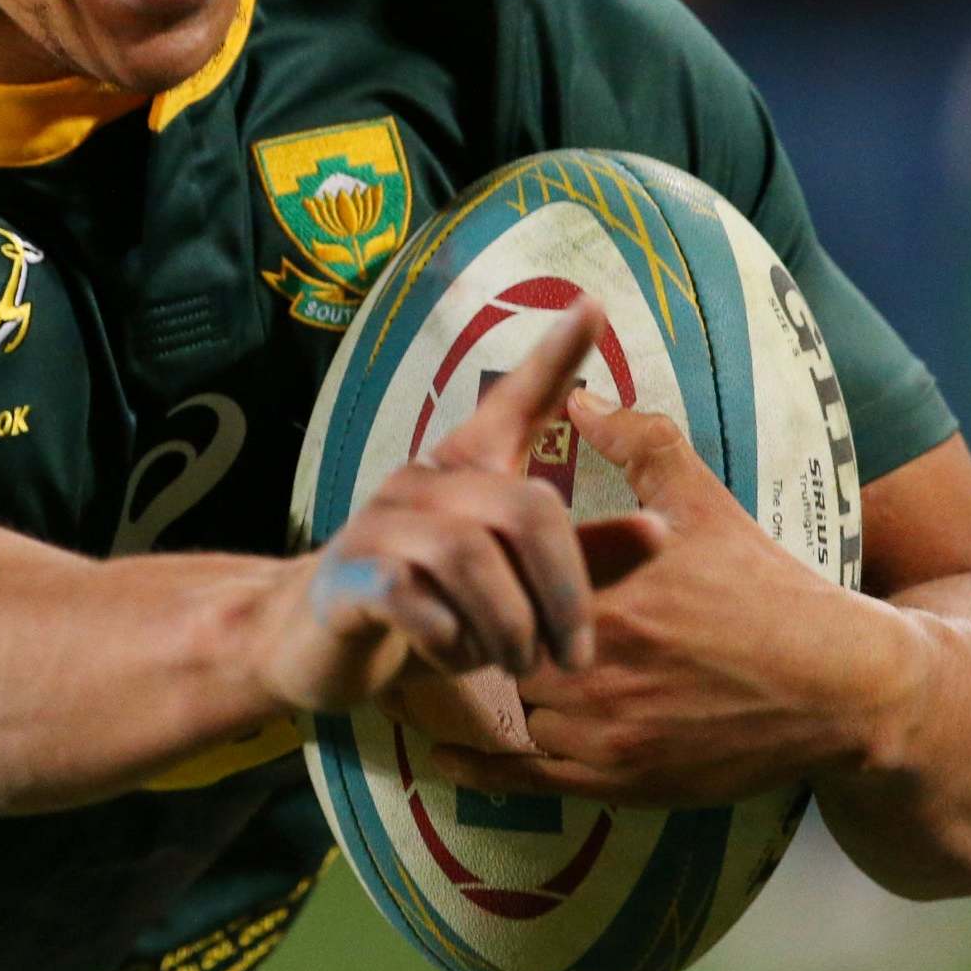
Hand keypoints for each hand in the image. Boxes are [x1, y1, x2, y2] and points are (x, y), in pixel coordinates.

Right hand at [255, 300, 607, 715]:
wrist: (309, 639)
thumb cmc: (425, 603)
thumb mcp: (507, 581)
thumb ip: (578, 560)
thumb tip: (661, 531)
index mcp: (464, 472)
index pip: (513, 402)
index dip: (554, 357)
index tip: (593, 305)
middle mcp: (421, 483)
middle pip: (524, 510)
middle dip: (565, 592)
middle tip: (572, 656)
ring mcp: (379, 526)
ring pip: (469, 558)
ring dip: (509, 627)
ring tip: (516, 666)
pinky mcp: (347, 578)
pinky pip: (411, 599)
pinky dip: (448, 639)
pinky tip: (451, 656)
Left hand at [431, 390, 908, 807]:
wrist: (838, 686)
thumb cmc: (768, 587)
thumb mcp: (705, 504)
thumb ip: (639, 443)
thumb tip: (579, 397)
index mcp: (609, 591)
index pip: (509, 581)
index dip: (494, 573)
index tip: (479, 561)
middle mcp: (600, 664)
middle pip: (502, 647)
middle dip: (498, 631)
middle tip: (487, 615)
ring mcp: (608, 730)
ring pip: (518, 709)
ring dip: (511, 691)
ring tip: (494, 667)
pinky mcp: (623, 780)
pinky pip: (529, 778)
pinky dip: (484, 769)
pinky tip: (443, 758)